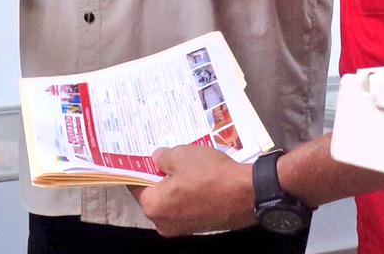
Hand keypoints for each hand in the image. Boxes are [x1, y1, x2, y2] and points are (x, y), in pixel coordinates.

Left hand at [131, 145, 255, 236]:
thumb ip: (162, 157)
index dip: (139, 168)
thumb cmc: (209, 174)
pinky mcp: (200, 227)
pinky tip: (199, 178)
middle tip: (166, 158)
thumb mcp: (181, 155)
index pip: (135, 185)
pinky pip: (187, 207)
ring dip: (175, 185)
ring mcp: (183, 228)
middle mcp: (164, 223)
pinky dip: (189, 194)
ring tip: (186, 165)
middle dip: (159, 177)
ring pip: (171, 202)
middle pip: (154, 195)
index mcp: (153, 206)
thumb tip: (157, 159)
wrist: (248, 194)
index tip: (143, 157)